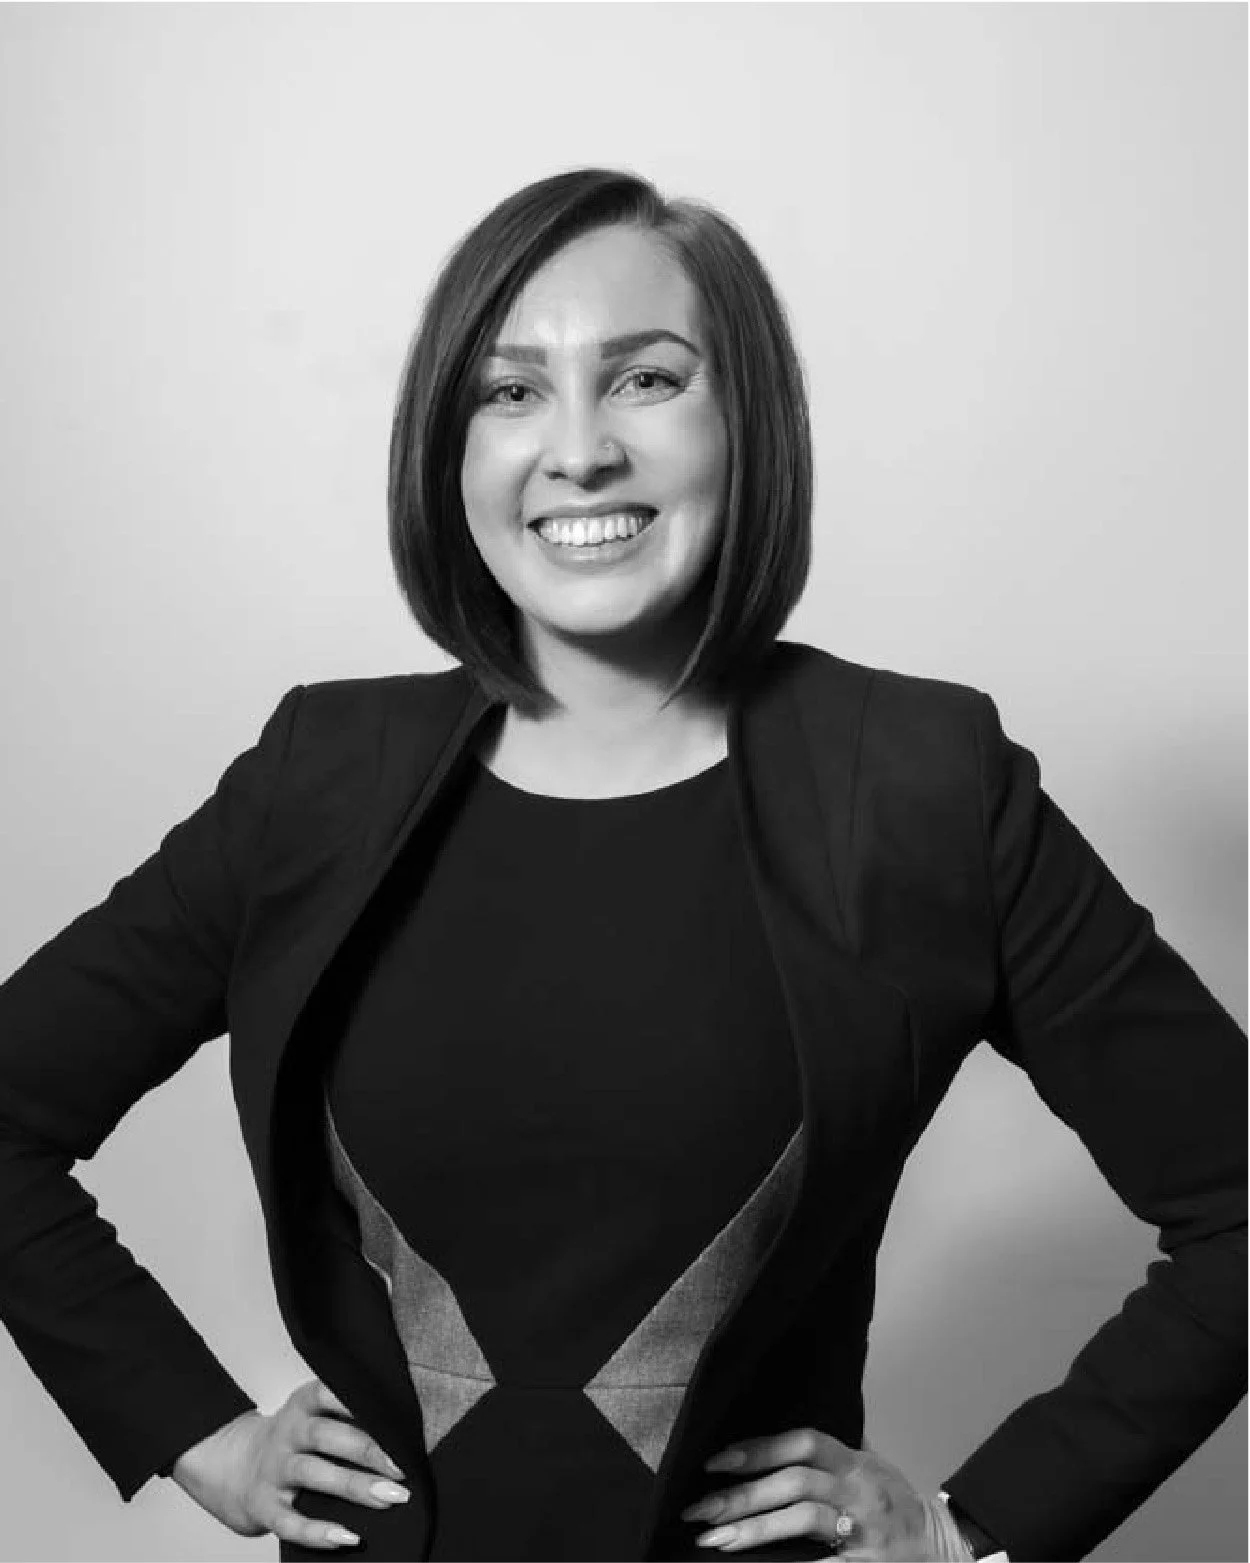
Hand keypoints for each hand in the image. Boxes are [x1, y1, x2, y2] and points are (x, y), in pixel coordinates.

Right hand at [170, 1379, 410, 1549]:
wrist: (233, 1469)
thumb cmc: (296, 1441)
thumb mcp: (312, 1416)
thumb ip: (349, 1417)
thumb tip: (408, 1429)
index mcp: (301, 1406)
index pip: (326, 1392)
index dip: (355, 1399)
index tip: (392, 1411)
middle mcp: (286, 1434)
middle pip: (325, 1435)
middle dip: (366, 1449)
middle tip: (403, 1467)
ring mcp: (273, 1471)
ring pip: (313, 1475)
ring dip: (354, 1487)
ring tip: (390, 1498)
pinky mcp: (264, 1507)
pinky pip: (290, 1522)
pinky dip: (319, 1533)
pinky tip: (350, 1538)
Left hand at [680, 1427, 970, 1559]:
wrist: (948, 1549)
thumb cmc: (901, 1507)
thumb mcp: (875, 1466)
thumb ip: (838, 1448)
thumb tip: (798, 1428)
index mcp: (854, 1462)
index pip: (803, 1442)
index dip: (759, 1448)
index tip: (717, 1461)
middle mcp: (859, 1489)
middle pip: (794, 1482)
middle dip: (742, 1495)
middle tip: (698, 1510)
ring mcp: (865, 1528)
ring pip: (803, 1519)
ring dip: (754, 1529)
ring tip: (715, 1540)